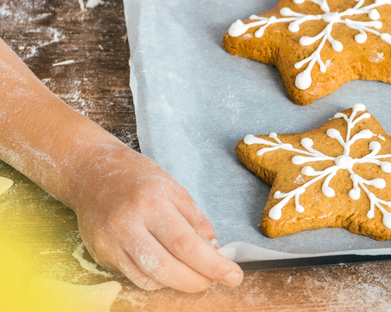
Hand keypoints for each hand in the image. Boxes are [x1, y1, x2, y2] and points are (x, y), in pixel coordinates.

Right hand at [70, 142, 243, 291]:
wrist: (91, 174)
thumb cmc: (138, 178)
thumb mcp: (175, 189)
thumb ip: (196, 220)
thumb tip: (215, 251)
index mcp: (152, 202)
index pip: (187, 244)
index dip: (212, 265)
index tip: (234, 276)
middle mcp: (128, 224)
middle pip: (167, 267)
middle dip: (197, 280)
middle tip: (215, 280)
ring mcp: (110, 242)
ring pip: (150, 278)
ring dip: (179, 282)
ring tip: (195, 274)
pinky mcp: (100, 254)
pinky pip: (135, 278)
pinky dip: (157, 280)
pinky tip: (168, 269)